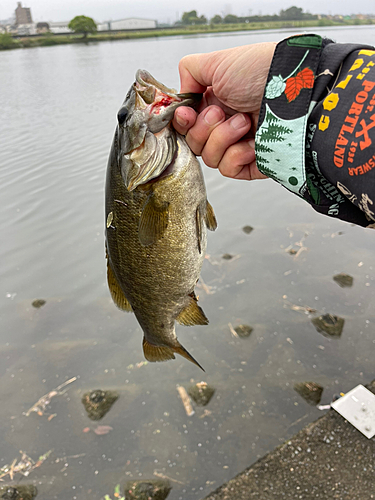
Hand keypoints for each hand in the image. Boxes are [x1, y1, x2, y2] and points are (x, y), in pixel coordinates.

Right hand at [172, 43, 275, 179]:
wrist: (295, 89)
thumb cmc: (260, 71)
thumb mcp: (217, 62)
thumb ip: (190, 72)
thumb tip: (181, 96)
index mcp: (215, 102)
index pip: (186, 124)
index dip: (183, 122)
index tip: (188, 113)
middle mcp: (225, 125)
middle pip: (194, 143)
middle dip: (204, 128)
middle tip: (222, 111)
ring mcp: (239, 145)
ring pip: (210, 158)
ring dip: (223, 138)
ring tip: (244, 122)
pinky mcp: (253, 164)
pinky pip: (229, 170)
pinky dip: (237, 156)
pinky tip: (252, 142)